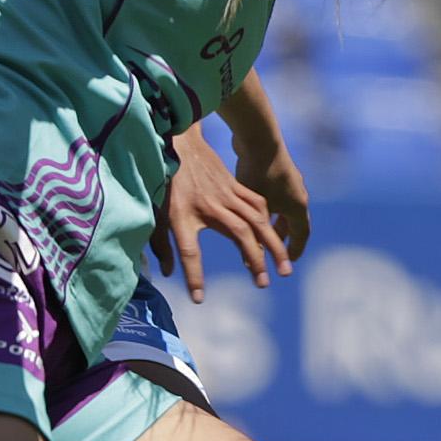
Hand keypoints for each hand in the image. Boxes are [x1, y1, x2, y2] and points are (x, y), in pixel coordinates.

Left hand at [154, 128, 289, 301]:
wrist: (179, 142)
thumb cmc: (165, 181)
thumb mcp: (155, 212)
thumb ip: (160, 245)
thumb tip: (166, 272)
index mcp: (183, 214)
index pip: (188, 251)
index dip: (193, 275)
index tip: (199, 298)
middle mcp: (210, 206)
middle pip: (239, 234)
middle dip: (255, 260)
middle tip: (264, 283)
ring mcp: (226, 194)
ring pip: (256, 220)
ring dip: (272, 244)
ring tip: (284, 266)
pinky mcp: (236, 186)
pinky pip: (257, 205)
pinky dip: (268, 223)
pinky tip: (274, 237)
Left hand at [238, 139, 311, 264]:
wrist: (258, 138)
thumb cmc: (256, 175)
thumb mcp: (255, 210)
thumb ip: (255, 235)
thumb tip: (251, 262)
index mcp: (298, 205)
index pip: (301, 234)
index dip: (295, 249)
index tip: (288, 261)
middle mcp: (298, 192)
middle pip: (293, 220)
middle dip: (282, 236)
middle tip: (272, 248)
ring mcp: (290, 179)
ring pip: (284, 205)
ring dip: (274, 218)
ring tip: (260, 228)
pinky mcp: (278, 168)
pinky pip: (277, 191)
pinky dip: (267, 203)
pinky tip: (251, 203)